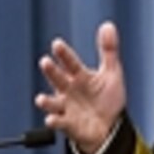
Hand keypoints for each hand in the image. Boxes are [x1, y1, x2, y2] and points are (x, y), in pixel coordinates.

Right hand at [34, 22, 125, 153]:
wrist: (110, 128)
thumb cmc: (107, 100)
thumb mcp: (111, 73)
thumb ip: (108, 50)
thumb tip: (108, 25)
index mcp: (79, 76)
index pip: (70, 62)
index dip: (64, 54)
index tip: (57, 44)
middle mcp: (69, 90)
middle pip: (57, 78)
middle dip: (51, 71)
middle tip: (46, 62)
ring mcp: (66, 107)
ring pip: (52, 102)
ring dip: (46, 101)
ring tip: (41, 99)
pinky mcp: (68, 124)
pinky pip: (58, 122)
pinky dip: (54, 121)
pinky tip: (52, 119)